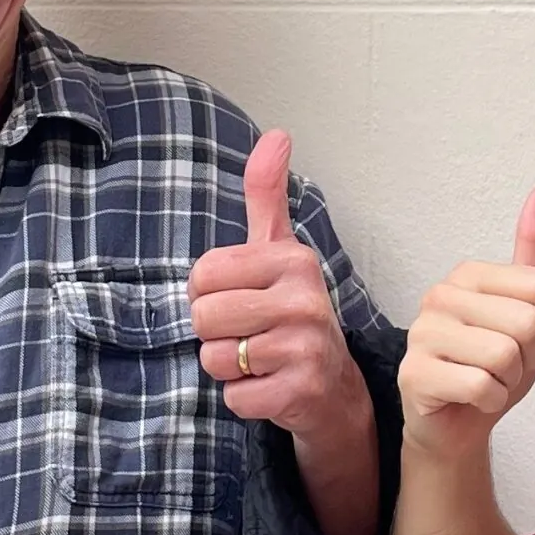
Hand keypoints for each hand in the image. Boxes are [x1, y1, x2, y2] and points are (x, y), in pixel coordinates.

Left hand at [189, 129, 368, 441]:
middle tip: (251, 334)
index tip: (243, 300)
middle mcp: (304, 299)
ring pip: (214, 359)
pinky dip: (244, 399)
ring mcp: (304, 347)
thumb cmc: (292, 313)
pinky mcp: (299, 391)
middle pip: (203, 317)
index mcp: (292, 259)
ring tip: (261, 361)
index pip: (201, 275)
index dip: (210, 294)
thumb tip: (276, 134)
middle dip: (217, 334)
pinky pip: (233, 397)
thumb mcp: (280, 251)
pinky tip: (271, 386)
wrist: (334, 387)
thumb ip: (267, 195)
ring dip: (230, 368)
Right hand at [398, 185, 534, 457]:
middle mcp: (440, 295)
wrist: (454, 425)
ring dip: (508, 383)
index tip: (519, 339)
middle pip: (528, 323)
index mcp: (468, 274)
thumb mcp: (525, 309)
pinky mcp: (414, 374)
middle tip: (502, 368)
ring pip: (506, 356)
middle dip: (528, 358)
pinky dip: (489, 402)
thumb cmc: (490, 366)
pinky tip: (470, 399)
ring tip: (485, 382)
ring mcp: (421, 333)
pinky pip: (482, 387)